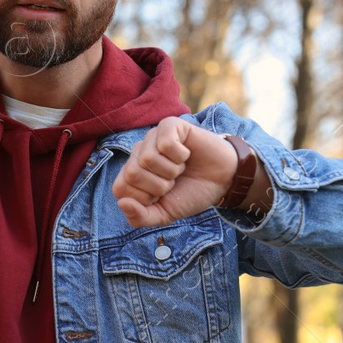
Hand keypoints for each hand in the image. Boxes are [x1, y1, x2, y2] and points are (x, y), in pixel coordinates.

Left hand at [111, 117, 239, 227]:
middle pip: (132, 173)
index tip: (161, 196)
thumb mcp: (164, 214)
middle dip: (158, 185)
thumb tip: (122, 204)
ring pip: (148, 158)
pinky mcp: (169, 125)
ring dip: (171, 170)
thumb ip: (140, 217)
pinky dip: (180, 155)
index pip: (119, 189)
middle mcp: (137, 154)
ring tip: (180, 168)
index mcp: (131, 174)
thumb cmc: (190, 193)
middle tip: (173, 181)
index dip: (144, 198)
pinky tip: (186, 154)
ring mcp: (152, 137)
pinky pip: (165, 144)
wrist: (223, 180)